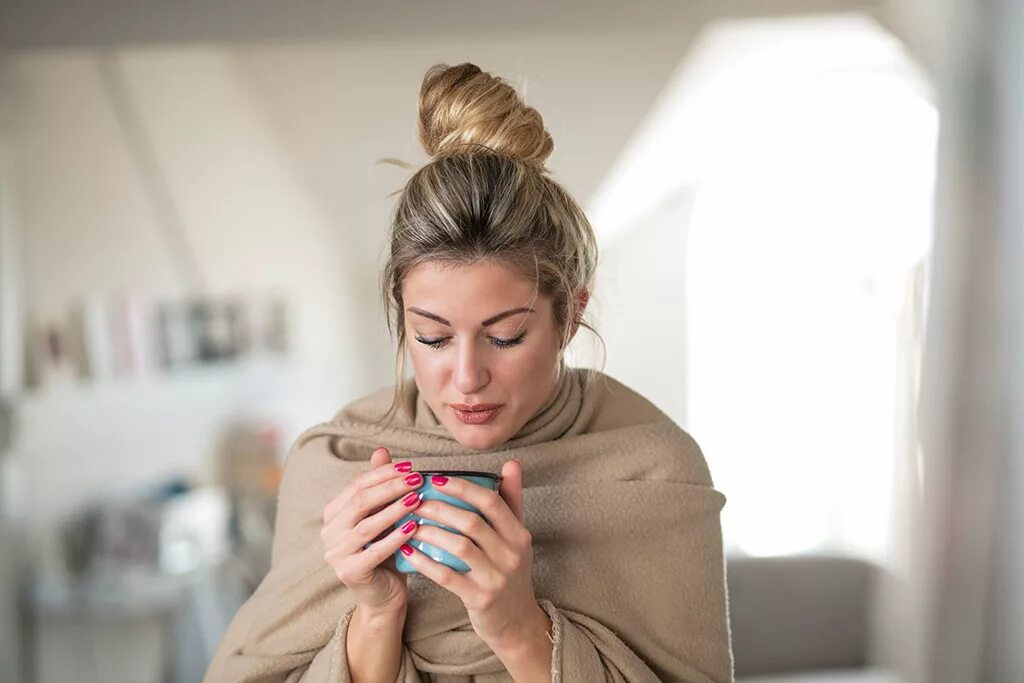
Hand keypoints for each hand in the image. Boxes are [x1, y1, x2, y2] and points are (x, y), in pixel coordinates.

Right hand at [321, 446, 425, 612]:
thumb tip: (381, 451)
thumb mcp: (384, 516)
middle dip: (391, 488)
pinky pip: (374, 551)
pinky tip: (414, 527)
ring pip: (367, 525)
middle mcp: (329, 532)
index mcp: (333, 513)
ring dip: (394, 510)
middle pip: (360, 502)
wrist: (385, 595)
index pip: (357, 485)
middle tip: (417, 480)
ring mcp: (335, 553)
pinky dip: (395, 538)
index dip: (384, 474)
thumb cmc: (387, 552)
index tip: (411, 467)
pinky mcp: (348, 572)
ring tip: (417, 499)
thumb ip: (380, 487)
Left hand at [401, 458, 540, 647]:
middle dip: (440, 508)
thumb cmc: (510, 572)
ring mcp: (497, 577)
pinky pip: (448, 576)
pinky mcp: (480, 598)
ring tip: (410, 523)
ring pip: (459, 546)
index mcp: (519, 534)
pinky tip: (409, 552)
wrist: (516, 621)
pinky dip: (426, 562)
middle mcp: (512, 554)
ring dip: (431, 532)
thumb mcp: (517, 537)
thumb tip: (511, 463)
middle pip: (472, 521)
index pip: (491, 501)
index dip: (462, 488)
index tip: (435, 479)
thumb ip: (512, 500)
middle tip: (415, 500)